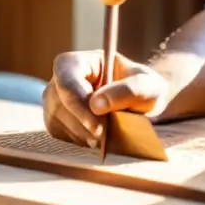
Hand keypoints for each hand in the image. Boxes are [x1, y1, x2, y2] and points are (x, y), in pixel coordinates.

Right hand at [42, 50, 167, 146]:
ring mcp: (55, 101)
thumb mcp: (149, 86)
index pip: (67, 78)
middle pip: (59, 103)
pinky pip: (59, 136)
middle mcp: (62, 79)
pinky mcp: (56, 122)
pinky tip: (97, 140)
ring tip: (107, 135)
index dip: (78, 102)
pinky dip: (79, 142)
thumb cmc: (146, 89)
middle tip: (107, 135)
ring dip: (82, 134)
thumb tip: (96, 104)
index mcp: (81, 61)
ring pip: (57, 122)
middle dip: (83, 123)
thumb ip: (129, 89)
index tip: (99, 127)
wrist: (143, 107)